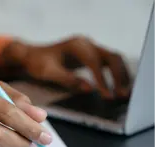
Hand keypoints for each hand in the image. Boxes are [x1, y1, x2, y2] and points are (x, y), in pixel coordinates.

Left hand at [3, 36, 130, 98]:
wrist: (30, 56)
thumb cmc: (37, 63)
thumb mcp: (49, 73)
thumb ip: (68, 79)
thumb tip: (90, 88)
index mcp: (76, 46)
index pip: (95, 62)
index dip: (103, 79)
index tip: (107, 95)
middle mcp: (85, 43)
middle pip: (111, 57)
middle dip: (119, 76)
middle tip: (123, 95)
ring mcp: (89, 47)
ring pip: (113, 58)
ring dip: (121, 75)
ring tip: (124, 93)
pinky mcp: (90, 54)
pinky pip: (108, 62)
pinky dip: (115, 74)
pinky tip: (118, 86)